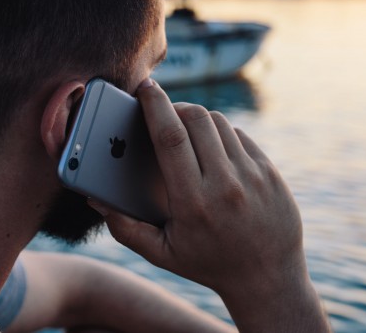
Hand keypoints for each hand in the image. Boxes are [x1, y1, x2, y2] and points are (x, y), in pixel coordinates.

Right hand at [89, 79, 330, 332]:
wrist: (268, 278)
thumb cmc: (209, 265)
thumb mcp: (162, 253)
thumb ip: (124, 227)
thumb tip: (95, 199)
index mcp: (193, 202)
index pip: (170, 137)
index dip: (155, 105)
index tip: (145, 86)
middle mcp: (225, 184)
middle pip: (195, 119)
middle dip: (174, 106)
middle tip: (162, 109)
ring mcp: (252, 175)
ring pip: (218, 123)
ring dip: (197, 118)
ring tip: (184, 128)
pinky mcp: (270, 172)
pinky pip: (239, 136)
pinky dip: (220, 134)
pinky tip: (211, 146)